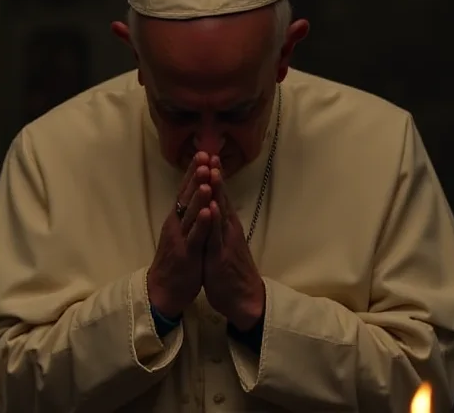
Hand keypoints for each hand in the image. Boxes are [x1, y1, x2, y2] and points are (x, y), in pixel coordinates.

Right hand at [147, 152, 213, 318]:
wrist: (163, 291)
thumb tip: (194, 195)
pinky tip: (208, 211)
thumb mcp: (182, 233)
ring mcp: (181, 238)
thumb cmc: (176, 261)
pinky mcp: (186, 254)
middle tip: (203, 155)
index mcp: (178, 219)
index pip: (186, 190)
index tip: (203, 153)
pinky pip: (195, 236)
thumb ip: (187, 215)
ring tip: (205, 177)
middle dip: (196, 175)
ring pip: (190, 213)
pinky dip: (201, 223)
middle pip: (187, 195)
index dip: (194, 172)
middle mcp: (177, 224)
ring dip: (199, 194)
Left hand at [202, 158, 265, 330]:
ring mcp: (226, 241)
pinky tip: (212, 206)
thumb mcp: (223, 244)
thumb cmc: (231, 273)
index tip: (209, 157)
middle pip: (221, 197)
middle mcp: (228, 229)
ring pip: (220, 212)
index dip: (214, 177)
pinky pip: (217, 236)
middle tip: (210, 153)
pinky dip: (215, 220)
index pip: (219, 196)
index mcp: (226, 226)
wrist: (244, 299)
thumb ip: (219, 227)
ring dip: (216, 191)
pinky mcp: (221, 256)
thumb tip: (214, 210)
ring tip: (212, 171)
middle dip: (215, 175)